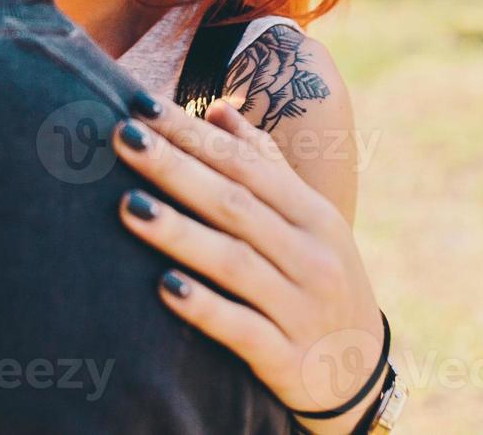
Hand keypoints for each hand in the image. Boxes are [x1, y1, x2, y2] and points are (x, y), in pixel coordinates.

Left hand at [114, 100, 386, 432]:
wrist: (360, 373)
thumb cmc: (318, 280)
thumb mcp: (309, 221)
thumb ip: (264, 164)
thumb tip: (217, 108)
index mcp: (313, 214)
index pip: (245, 165)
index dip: (193, 135)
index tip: (142, 107)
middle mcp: (311, 255)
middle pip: (234, 204)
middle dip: (175, 168)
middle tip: (122, 137)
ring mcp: (300, 307)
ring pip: (234, 262)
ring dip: (179, 232)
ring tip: (128, 205)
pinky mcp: (285, 358)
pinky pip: (240, 329)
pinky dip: (204, 307)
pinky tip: (163, 287)